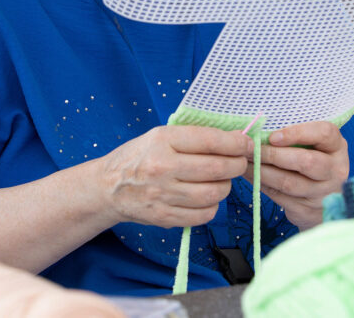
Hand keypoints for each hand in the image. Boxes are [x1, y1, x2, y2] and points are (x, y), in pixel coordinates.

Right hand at [98, 125, 251, 228]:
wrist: (107, 187)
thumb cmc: (139, 156)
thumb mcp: (161, 135)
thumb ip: (195, 137)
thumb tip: (235, 137)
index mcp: (163, 140)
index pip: (210, 140)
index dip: (236, 143)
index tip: (247, 144)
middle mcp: (162, 167)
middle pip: (216, 168)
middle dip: (236, 165)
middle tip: (239, 163)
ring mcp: (162, 195)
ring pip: (213, 193)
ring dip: (225, 186)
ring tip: (221, 180)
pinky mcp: (164, 217)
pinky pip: (203, 215)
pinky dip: (212, 207)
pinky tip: (206, 198)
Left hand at [249, 121, 348, 229]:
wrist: (325, 202)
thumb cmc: (315, 162)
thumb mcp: (315, 146)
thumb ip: (296, 137)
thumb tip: (259, 132)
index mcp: (338, 147)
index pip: (324, 134)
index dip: (297, 133)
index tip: (273, 136)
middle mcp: (336, 171)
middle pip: (306, 162)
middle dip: (274, 154)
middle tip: (252, 149)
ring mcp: (323, 194)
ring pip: (289, 182)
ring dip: (262, 171)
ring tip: (246, 161)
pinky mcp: (308, 211)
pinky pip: (280, 196)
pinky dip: (261, 184)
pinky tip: (250, 175)